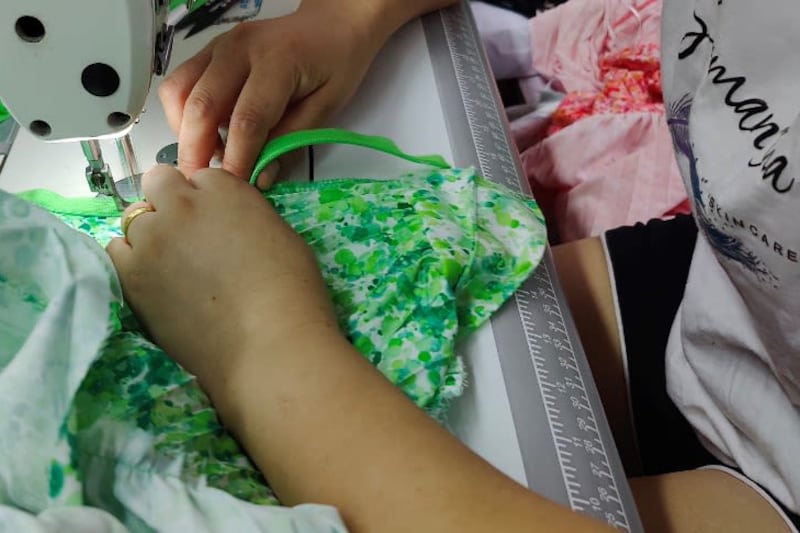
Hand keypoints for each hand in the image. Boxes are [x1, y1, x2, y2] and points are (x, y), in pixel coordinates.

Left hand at [106, 166, 339, 392]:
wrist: (268, 345)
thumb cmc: (291, 292)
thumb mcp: (280, 235)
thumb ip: (245, 217)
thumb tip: (228, 227)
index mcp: (225, 189)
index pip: (201, 178)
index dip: (208, 201)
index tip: (217, 225)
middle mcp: (182, 204)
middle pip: (159, 185)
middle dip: (172, 205)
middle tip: (191, 241)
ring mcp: (152, 238)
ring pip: (135, 219)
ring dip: (151, 234)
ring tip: (174, 269)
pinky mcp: (131, 274)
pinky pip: (117, 252)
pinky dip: (132, 261)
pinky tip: (156, 282)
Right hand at [159, 2, 387, 186]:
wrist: (331, 23)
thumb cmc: (335, 62)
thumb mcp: (326, 105)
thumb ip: (291, 141)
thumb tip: (260, 179)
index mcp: (277, 61)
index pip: (247, 120)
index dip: (237, 159)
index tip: (233, 189)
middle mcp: (240, 48)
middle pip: (202, 107)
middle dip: (197, 152)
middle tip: (204, 184)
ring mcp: (219, 46)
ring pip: (179, 93)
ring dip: (186, 133)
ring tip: (209, 156)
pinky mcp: (209, 50)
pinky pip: (181, 84)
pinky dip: (185, 115)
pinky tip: (207, 133)